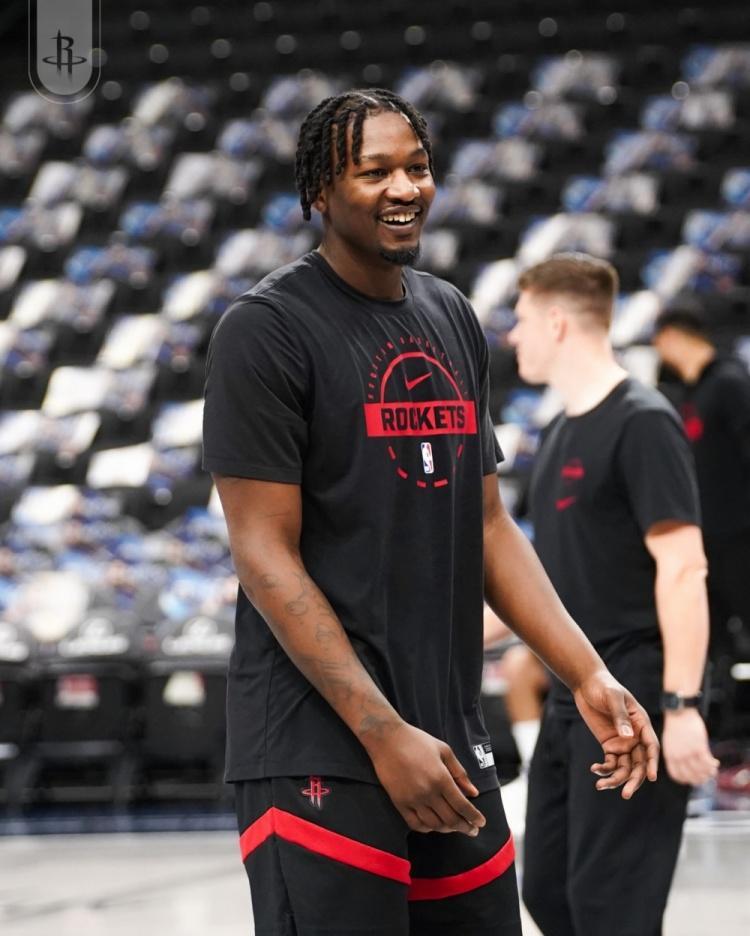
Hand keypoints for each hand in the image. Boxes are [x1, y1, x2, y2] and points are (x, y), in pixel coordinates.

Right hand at [367, 723, 486, 835]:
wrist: (387, 739)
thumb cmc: (417, 741)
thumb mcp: (444, 750)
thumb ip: (460, 773)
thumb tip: (473, 793)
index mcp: (441, 778)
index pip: (462, 805)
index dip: (474, 817)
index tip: (481, 822)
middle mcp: (428, 792)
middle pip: (451, 819)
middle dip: (465, 827)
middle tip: (472, 830)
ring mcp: (412, 799)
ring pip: (435, 825)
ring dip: (448, 829)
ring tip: (455, 827)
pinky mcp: (399, 803)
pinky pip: (416, 824)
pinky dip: (428, 828)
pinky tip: (434, 825)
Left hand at [572, 668, 659, 798]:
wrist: (587, 683)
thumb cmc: (604, 686)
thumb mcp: (613, 697)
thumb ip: (620, 716)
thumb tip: (628, 737)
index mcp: (642, 724)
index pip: (651, 747)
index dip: (652, 763)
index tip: (650, 778)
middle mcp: (635, 736)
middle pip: (639, 764)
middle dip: (633, 780)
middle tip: (625, 794)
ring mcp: (622, 742)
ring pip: (624, 767)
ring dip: (615, 779)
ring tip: (600, 785)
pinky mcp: (609, 745)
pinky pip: (610, 762)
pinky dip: (604, 769)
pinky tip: (594, 769)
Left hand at [662, 709, 719, 785]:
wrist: (679, 712)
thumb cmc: (675, 726)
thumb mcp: (670, 742)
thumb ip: (675, 755)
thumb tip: (684, 766)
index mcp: (669, 755)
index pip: (676, 775)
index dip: (685, 780)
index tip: (692, 779)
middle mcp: (678, 757)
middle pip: (691, 776)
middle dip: (700, 779)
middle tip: (706, 777)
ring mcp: (689, 752)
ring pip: (701, 771)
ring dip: (709, 773)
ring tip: (713, 770)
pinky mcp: (699, 747)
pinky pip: (708, 762)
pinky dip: (713, 765)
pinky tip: (716, 762)